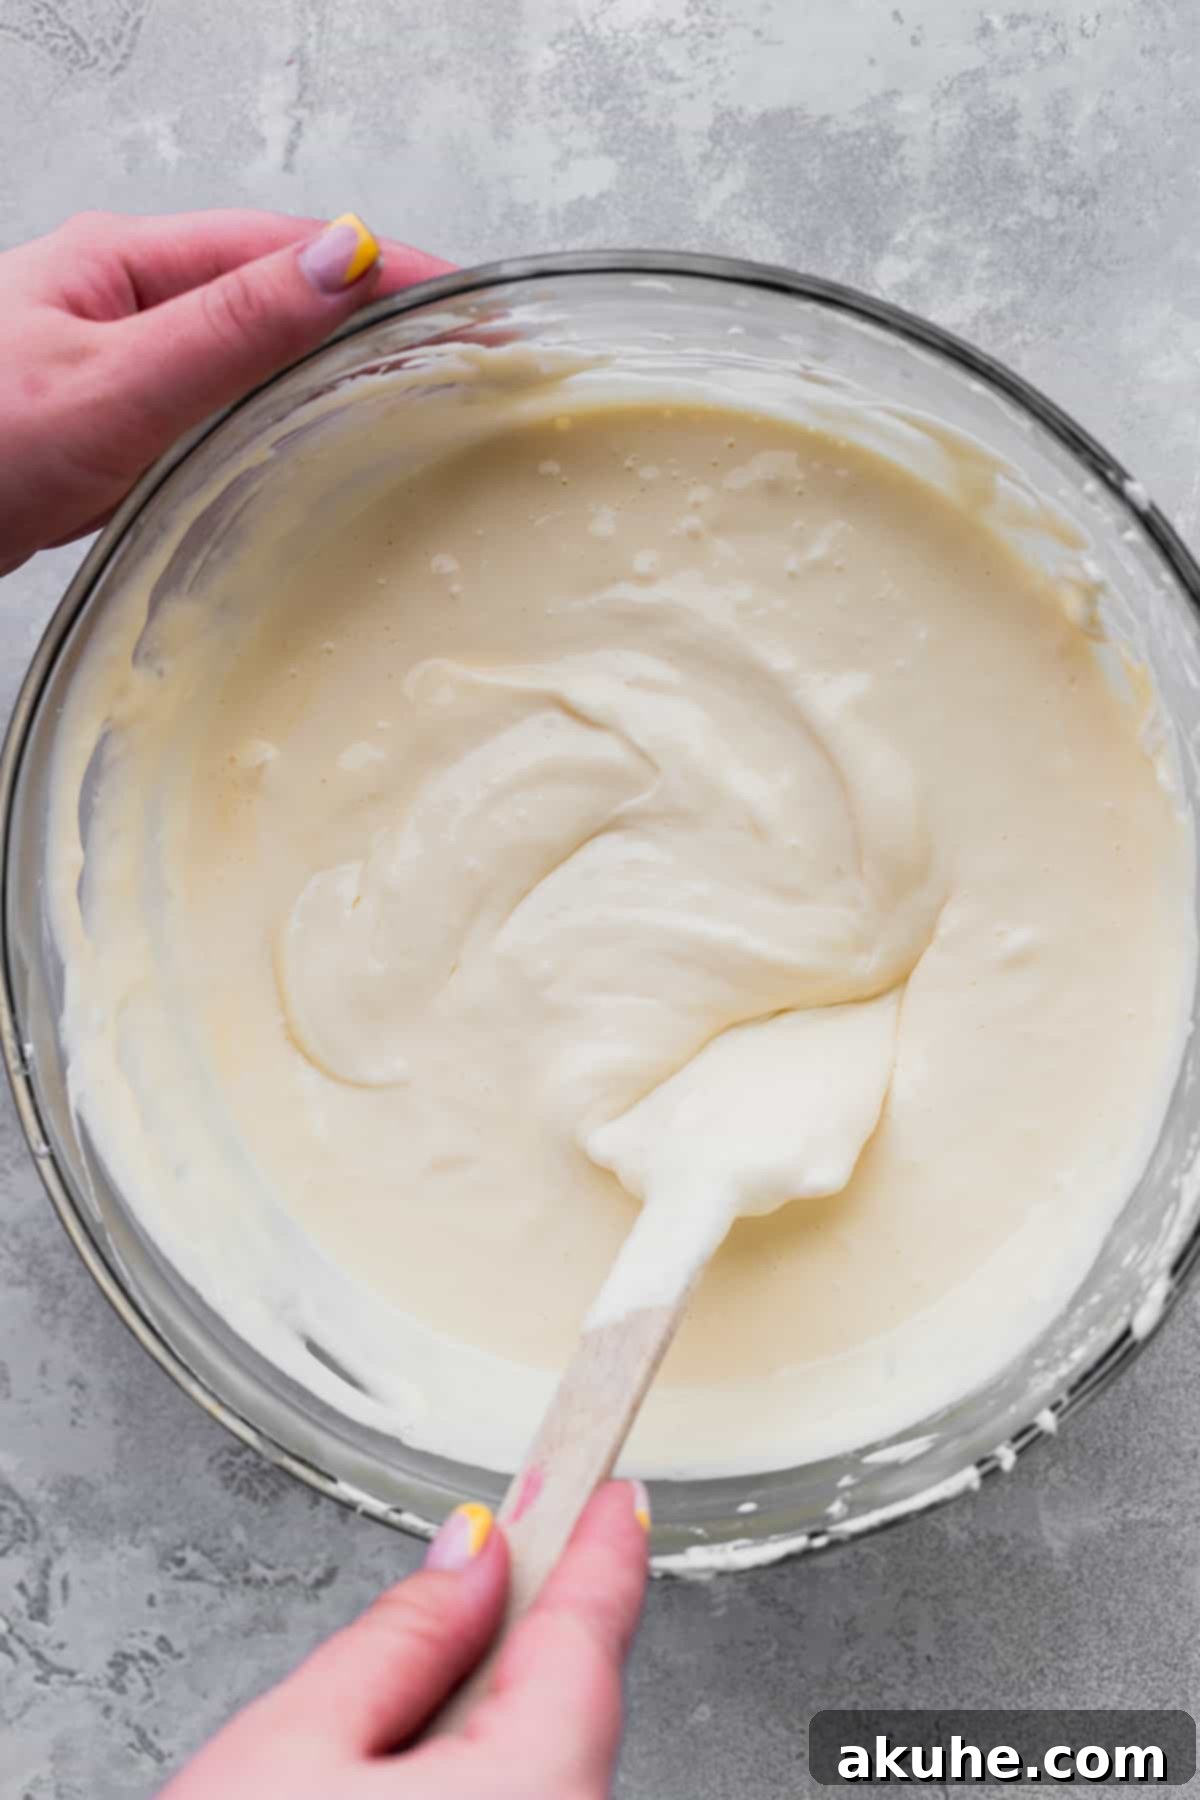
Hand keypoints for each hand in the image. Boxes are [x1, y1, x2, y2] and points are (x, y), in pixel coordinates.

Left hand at [0, 209, 450, 575]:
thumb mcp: (110, 380)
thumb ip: (227, 327)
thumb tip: (339, 259)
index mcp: (124, 266)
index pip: (283, 247)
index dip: (382, 268)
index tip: (464, 298)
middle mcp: (127, 305)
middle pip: (278, 293)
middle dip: (375, 314)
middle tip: (466, 349)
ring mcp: (125, 367)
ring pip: (254, 354)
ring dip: (335, 365)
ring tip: (418, 390)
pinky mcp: (120, 429)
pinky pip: (222, 409)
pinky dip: (283, 417)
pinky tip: (316, 444)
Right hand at [158, 1481, 648, 1799]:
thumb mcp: (290, 1750)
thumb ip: (399, 1639)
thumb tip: (467, 1558)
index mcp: (530, 1797)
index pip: (590, 1634)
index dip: (599, 1545)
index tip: (612, 1489)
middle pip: (568, 1708)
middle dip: (517, 1641)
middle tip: (480, 1573)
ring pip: (541, 1775)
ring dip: (487, 1726)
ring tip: (379, 1738)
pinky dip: (482, 1786)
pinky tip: (408, 1787)